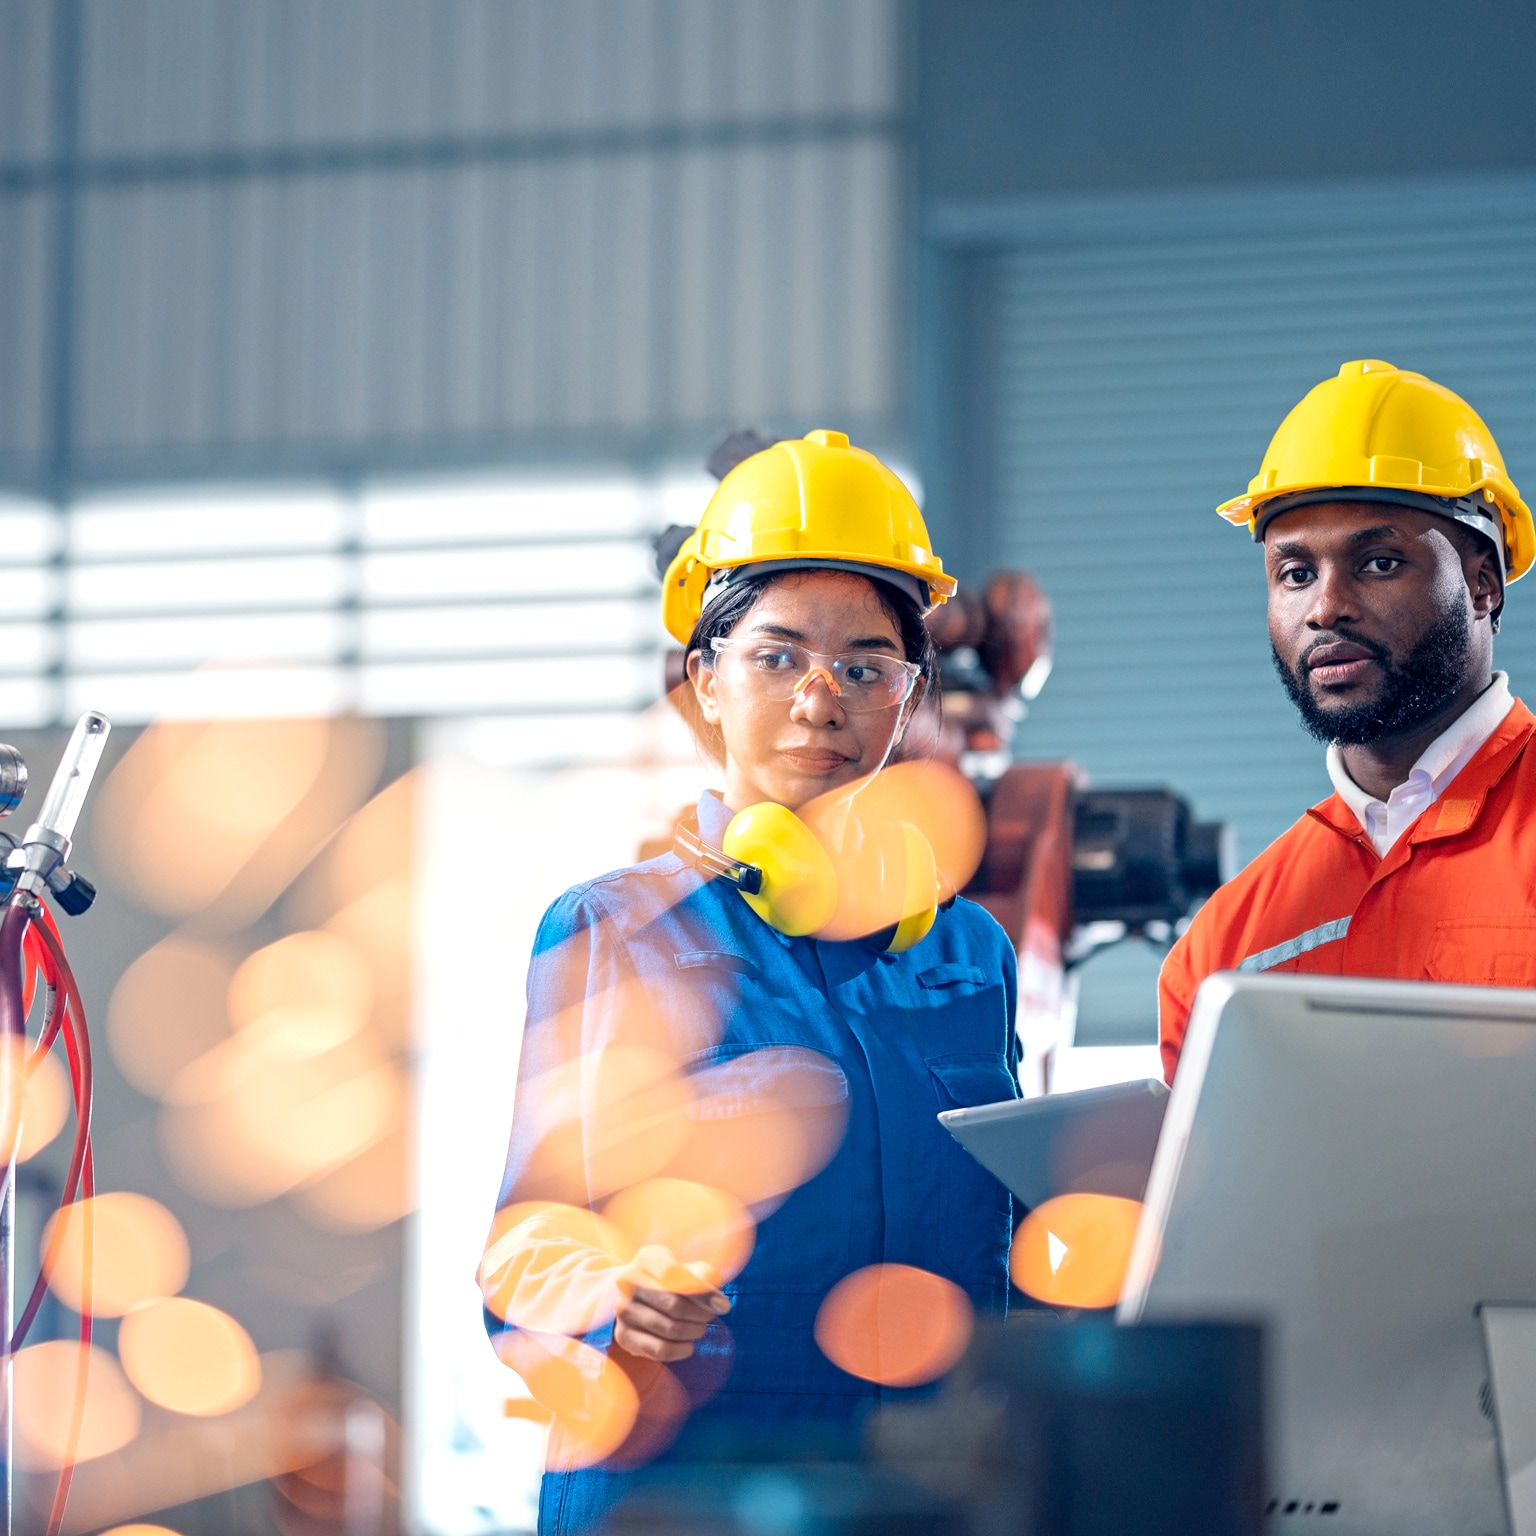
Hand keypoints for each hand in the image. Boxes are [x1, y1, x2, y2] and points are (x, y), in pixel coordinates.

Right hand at [612, 1245, 730, 1363]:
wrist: (639, 1295)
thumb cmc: (672, 1280)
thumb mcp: (688, 1269)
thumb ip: (705, 1278)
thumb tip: (719, 1303)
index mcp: (647, 1257)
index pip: (675, 1275)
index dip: (703, 1293)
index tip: (723, 1306)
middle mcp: (628, 1280)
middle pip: (674, 1305)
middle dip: (700, 1315)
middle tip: (709, 1318)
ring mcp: (623, 1309)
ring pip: (669, 1328)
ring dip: (693, 1332)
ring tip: (699, 1329)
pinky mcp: (622, 1335)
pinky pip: (659, 1350)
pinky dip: (681, 1350)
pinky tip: (688, 1345)